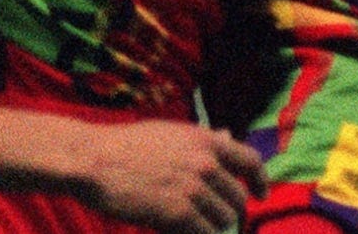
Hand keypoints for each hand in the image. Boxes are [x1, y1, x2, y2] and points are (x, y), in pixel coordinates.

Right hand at [82, 121, 267, 233]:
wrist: (97, 161)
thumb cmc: (130, 146)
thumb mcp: (173, 133)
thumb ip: (203, 140)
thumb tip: (229, 136)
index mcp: (207, 140)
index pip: (250, 162)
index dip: (260, 181)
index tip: (260, 194)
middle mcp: (206, 163)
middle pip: (237, 198)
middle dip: (229, 211)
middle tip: (214, 218)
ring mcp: (194, 190)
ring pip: (223, 220)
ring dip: (212, 226)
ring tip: (192, 224)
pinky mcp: (179, 214)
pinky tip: (182, 233)